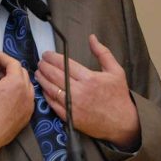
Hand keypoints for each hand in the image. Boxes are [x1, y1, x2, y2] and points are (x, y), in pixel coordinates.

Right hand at [0, 48, 34, 159]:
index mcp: (17, 82)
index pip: (13, 63)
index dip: (2, 57)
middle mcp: (27, 92)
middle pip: (21, 72)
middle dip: (9, 67)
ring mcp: (29, 105)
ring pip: (26, 85)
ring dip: (15, 80)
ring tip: (0, 81)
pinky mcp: (27, 116)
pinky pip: (26, 98)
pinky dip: (19, 93)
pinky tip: (6, 96)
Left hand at [35, 34, 139, 149]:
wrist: (122, 123)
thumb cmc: (118, 96)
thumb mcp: (116, 71)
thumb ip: (102, 53)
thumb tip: (92, 37)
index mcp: (89, 78)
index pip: (65, 64)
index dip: (52, 57)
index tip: (47, 54)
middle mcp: (79, 91)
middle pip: (55, 75)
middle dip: (45, 66)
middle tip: (40, 61)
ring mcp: (73, 105)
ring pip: (51, 89)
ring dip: (42, 79)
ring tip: (38, 72)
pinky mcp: (70, 117)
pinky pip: (53, 104)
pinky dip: (46, 95)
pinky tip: (44, 88)